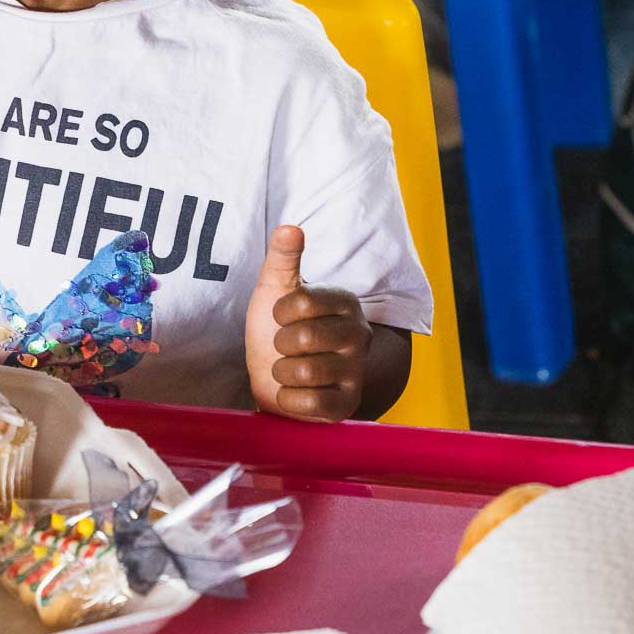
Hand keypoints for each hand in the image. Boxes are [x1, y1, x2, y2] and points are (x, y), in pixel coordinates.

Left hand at [244, 225, 372, 421]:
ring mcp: (357, 372)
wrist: (272, 376)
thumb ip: (282, 256)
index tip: (282, 317)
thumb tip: (290, 227)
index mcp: (346, 301)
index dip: (279, 312)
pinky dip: (289, 399)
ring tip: (289, 369)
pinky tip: (295, 391)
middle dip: (280, 344)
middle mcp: (360, 335)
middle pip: (305, 337)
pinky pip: (310, 404)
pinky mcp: (347, 406)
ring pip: (305, 371)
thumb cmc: (276, 328)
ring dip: (282, 372)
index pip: (303, 300)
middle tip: (286, 346)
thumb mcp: (274, 287)